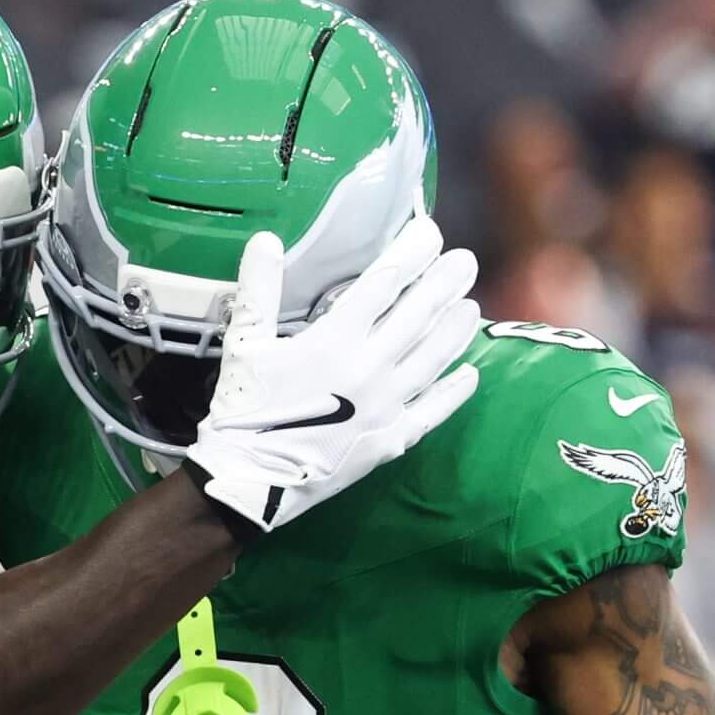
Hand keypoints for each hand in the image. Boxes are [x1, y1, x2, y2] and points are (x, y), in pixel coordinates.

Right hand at [184, 217, 480, 532]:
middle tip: (466, 260)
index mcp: (334, 339)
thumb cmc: (243, 410)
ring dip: (455, 329)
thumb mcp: (243, 346)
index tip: (429, 233)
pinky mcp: (390, 440)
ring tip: (471, 306)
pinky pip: (431, 411)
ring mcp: (385, 406)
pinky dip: (453, 392)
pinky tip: (470, 373)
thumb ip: (259, 290)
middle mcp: (369, 368)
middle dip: (444, 283)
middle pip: (418, 315)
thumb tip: (266, 239)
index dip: (410, 253)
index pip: (383, 283)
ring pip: (432, 358)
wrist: (249, 481)